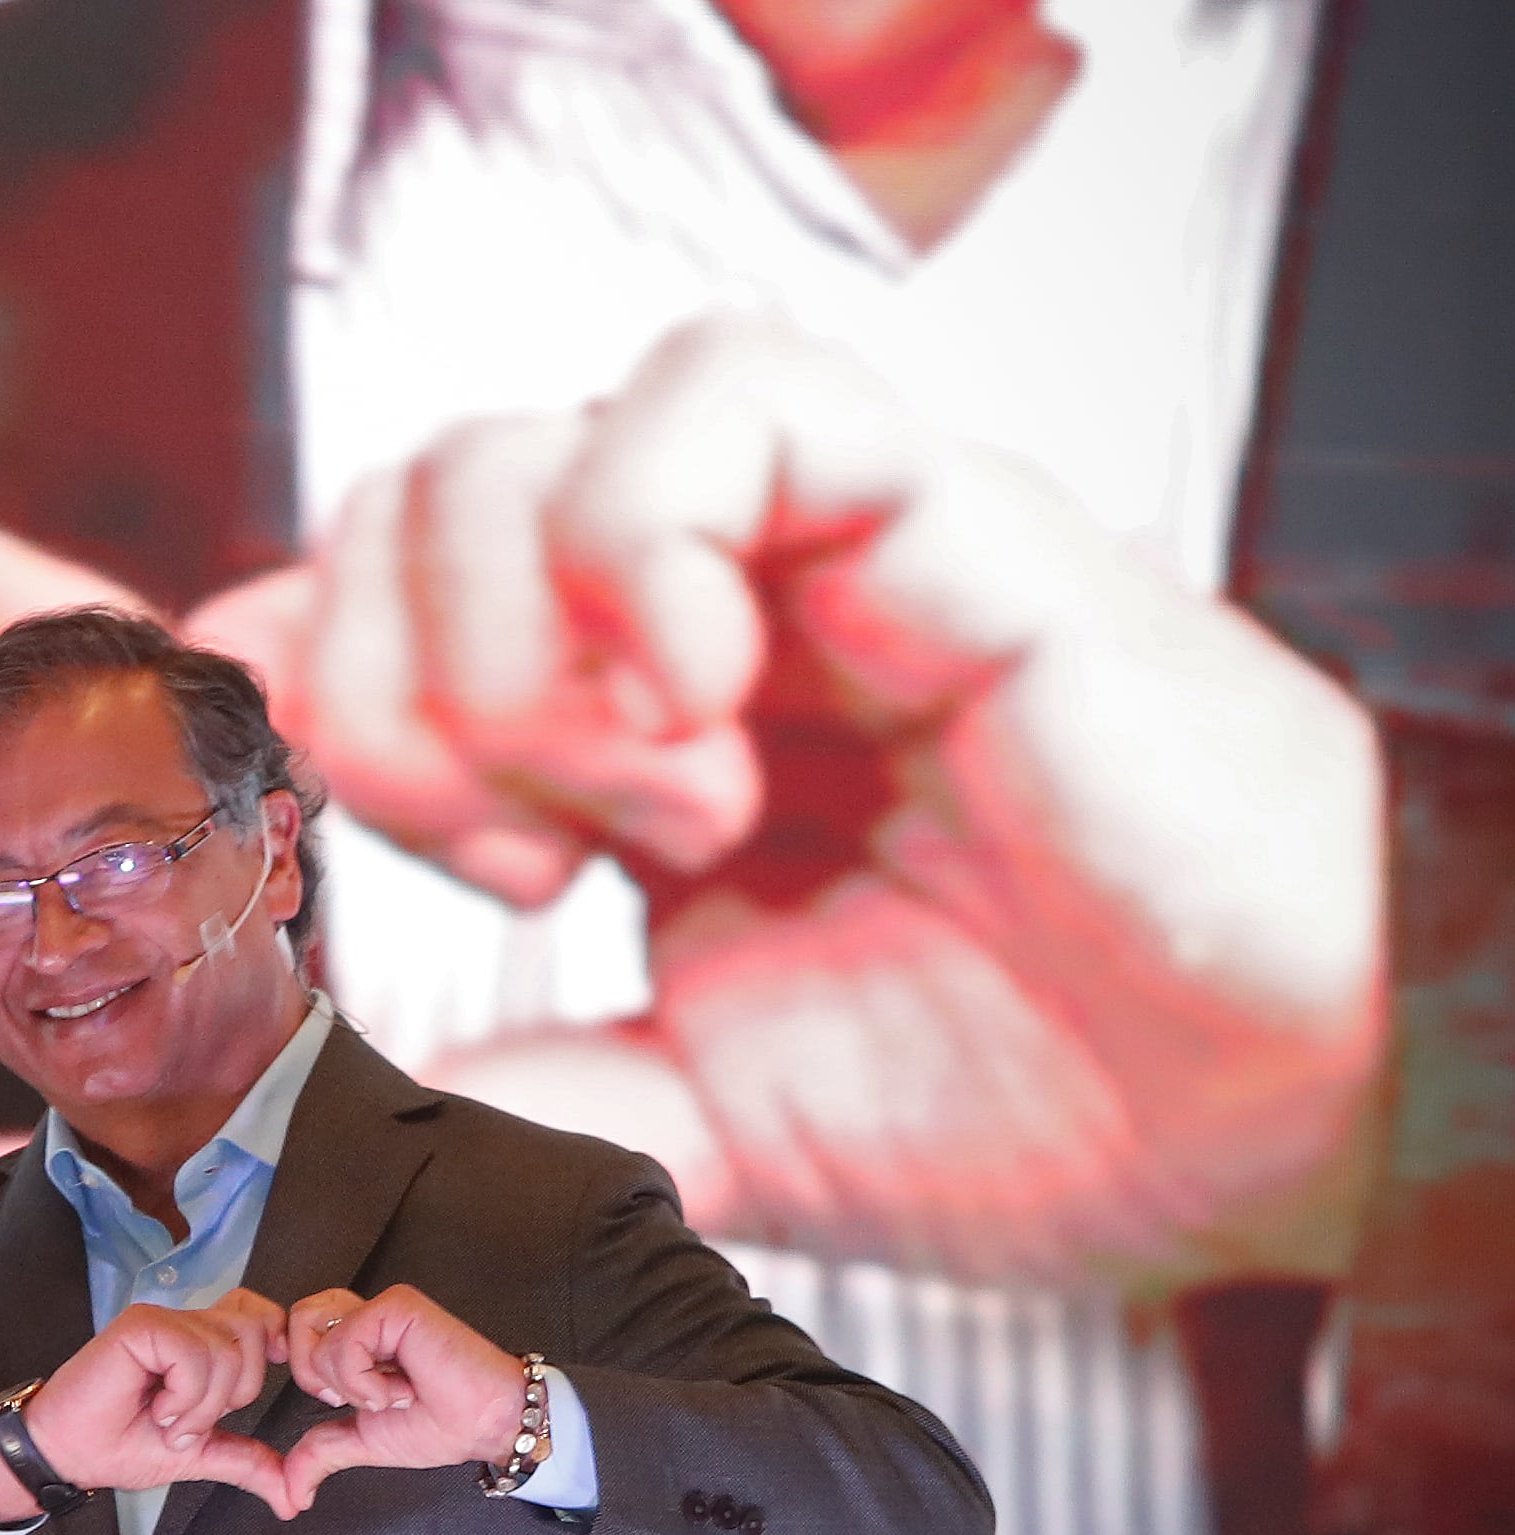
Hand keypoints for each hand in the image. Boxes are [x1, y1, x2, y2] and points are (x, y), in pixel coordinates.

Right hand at [0, 1293, 295, 1509]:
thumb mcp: (201, 1455)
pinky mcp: (141, 1326)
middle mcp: (185, 1323)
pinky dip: (184, 1394)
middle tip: (191, 1421)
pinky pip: (194, 1352)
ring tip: (168, 1420)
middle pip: (256, 1331)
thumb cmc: (120, 1445)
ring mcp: (162, 1321)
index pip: (262, 1317)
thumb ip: (249, 1463)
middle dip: (236, 1392)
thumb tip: (295, 1497)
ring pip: (228, 1346)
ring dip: (204, 1403)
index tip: (240, 1398)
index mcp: (202, 1342)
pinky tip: (157, 1408)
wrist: (69, 1455)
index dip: (269, 1349)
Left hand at [195, 312, 1384, 1287]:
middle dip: (392, 705)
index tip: (327, 850)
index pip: (365, 597)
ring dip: (515, 657)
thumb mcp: (694, 1124)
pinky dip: (645, 543)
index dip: (297, 684)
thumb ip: (519, 1096)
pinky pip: (723, 388)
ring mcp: (802, 555)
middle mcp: (695, 622)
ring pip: (513, 442)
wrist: (1258, 1122)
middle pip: (402, 510)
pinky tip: (703, 708)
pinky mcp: (933, 508)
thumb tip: (335, 1113)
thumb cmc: (1030, 1102)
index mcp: (624, 742)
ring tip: (652, 818)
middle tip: (529, 869)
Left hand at [261, 1286, 528, 1518]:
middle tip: (361, 1396)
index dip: (309, 1372)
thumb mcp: (363, 1440)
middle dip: (316, 1375)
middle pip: (296, 1323)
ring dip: (345, 1379)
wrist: (486, 1425)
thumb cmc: (441, 1424)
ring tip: (386, 1392)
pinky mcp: (398, 1307)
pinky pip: (347, 1341)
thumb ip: (320, 1453)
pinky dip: (366, 1382)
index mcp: (356, 1337)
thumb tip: (289, 1492)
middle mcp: (367, 1315)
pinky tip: (402, 1389)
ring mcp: (382, 1308)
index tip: (346, 1399)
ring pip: (314, 1331)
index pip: (295, 1332)